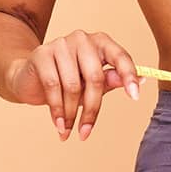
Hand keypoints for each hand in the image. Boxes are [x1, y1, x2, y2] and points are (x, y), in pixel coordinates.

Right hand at [6, 30, 138, 140]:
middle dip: (92, 109)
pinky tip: (59, 125)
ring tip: (68, 130)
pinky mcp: (42, 54)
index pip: (120, 57)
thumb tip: (141, 81)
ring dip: (71, 114)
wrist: (29, 78)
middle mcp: (82, 39)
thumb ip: (111, 81)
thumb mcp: (91, 83)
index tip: (135, 97)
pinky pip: (53, 85)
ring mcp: (61, 44)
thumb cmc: (67, 80)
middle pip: (95, 78)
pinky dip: (57, 110)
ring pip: (73, 86)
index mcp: (101, 42)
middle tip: (86, 132)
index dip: (129, 76)